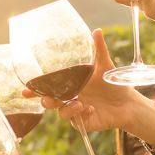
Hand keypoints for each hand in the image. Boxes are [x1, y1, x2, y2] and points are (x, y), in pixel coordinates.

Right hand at [27, 30, 154, 136]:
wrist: (128, 103)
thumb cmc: (114, 84)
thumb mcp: (106, 66)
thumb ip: (99, 50)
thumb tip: (96, 31)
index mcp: (70, 85)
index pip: (49, 87)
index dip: (36, 90)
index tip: (25, 90)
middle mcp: (70, 98)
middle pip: (50, 102)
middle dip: (46, 101)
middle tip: (49, 100)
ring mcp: (75, 112)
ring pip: (61, 113)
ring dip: (67, 108)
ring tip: (80, 103)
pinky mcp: (83, 123)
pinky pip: (76, 122)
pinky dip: (81, 115)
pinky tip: (90, 109)